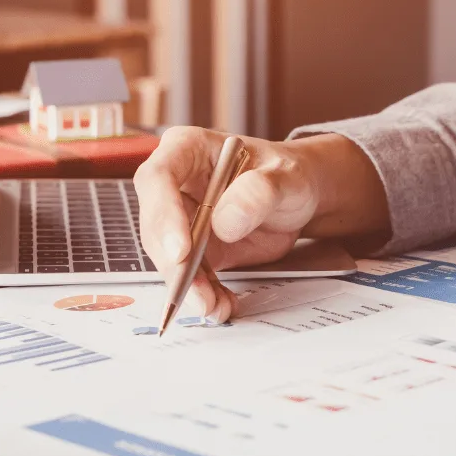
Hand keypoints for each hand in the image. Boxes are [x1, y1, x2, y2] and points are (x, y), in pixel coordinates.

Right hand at [133, 128, 388, 322]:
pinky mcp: (193, 249)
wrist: (299, 197)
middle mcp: (174, 184)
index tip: (180, 251)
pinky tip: (222, 305)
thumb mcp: (286, 177)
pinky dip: (205, 294)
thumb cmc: (288, 174)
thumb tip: (225, 221)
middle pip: (156, 225)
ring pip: (169, 257)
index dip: (163, 215)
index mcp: (187, 149)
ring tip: (214, 306)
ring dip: (188, 286)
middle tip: (195, 291)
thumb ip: (260, 192)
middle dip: (174, 263)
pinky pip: (191, 275)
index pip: (158, 179)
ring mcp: (180, 218)